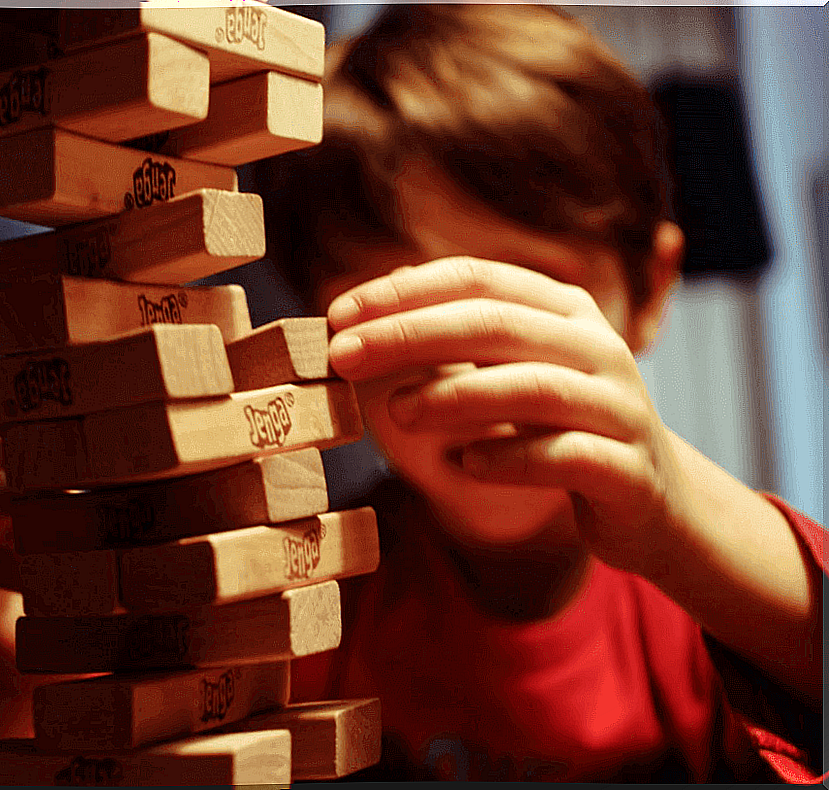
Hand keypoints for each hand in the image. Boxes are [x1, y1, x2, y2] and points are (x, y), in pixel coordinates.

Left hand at [326, 256, 688, 574]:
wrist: (654, 505)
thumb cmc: (563, 429)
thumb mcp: (514, 371)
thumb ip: (460, 334)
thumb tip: (383, 293)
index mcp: (566, 311)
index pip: (477, 279)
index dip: (403, 292)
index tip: (337, 314)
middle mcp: (598, 347)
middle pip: (495, 323)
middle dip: (410, 334)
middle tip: (343, 355)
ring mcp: (619, 407)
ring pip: (531, 386)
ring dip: (453, 395)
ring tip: (396, 412)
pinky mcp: (627, 470)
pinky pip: (564, 457)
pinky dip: (509, 457)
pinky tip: (463, 464)